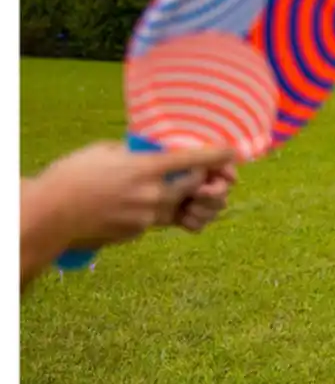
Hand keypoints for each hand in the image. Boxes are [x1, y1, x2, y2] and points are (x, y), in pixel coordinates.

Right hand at [36, 141, 236, 249]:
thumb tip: (150, 152)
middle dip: (199, 178)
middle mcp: (153, 193)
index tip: (234, 151)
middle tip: (195, 172)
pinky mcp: (140, 232)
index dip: (217, 154)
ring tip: (156, 188)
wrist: (51, 216)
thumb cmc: (72, 176)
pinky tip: (129, 204)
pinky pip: (158, 220)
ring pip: (178, 206)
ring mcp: (148, 216)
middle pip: (195, 185)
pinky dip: (153, 211)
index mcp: (145, 168)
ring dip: (177, 197)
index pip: (193, 160)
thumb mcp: (104, 152)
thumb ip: (134, 152)